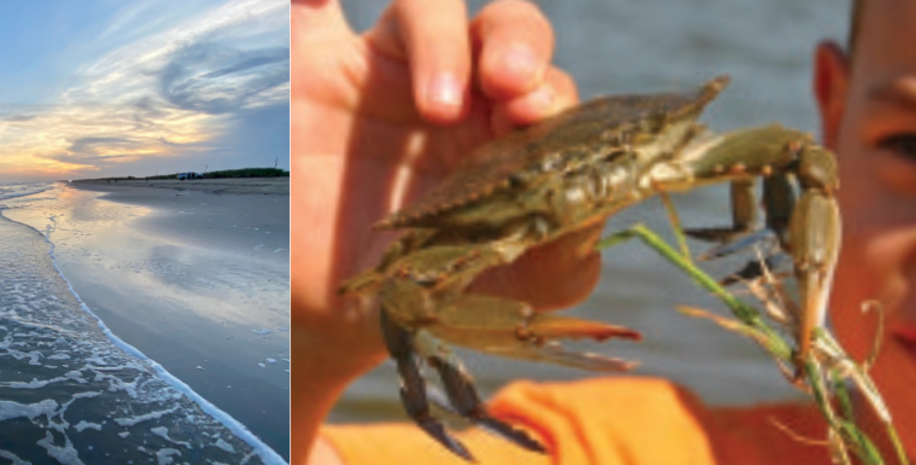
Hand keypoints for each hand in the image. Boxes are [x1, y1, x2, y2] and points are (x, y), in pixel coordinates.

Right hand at [292, 0, 603, 461]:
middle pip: (501, 30)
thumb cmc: (427, 296)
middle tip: (509, 86)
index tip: (537, 117)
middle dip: (517, 44)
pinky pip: (308, 11)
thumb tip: (606, 196)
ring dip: (442, 35)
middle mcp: (455, 93)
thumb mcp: (508, 287)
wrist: (327, 319)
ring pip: (425, 7)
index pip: (546, 86)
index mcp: (507, 135)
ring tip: (439, 101)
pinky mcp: (311, 71)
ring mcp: (382, 74)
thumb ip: (566, 248)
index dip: (551, 90)